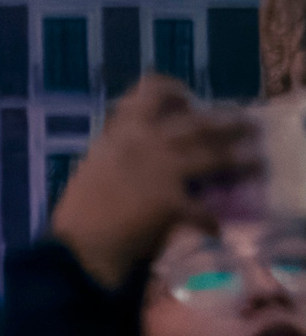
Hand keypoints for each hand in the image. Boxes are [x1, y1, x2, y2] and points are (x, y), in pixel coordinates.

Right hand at [48, 76, 260, 287]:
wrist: (78, 246)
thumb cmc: (78, 208)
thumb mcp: (95, 164)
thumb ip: (120, 147)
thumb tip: (146, 141)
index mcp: (120, 132)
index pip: (149, 92)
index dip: (173, 89)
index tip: (188, 97)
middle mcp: (144, 142)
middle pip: (196, 122)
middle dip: (227, 121)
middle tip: (246, 124)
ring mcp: (161, 170)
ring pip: (213, 155)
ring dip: (240, 159)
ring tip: (256, 161)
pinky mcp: (173, 201)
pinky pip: (202, 208)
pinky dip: (210, 219)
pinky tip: (215, 227)